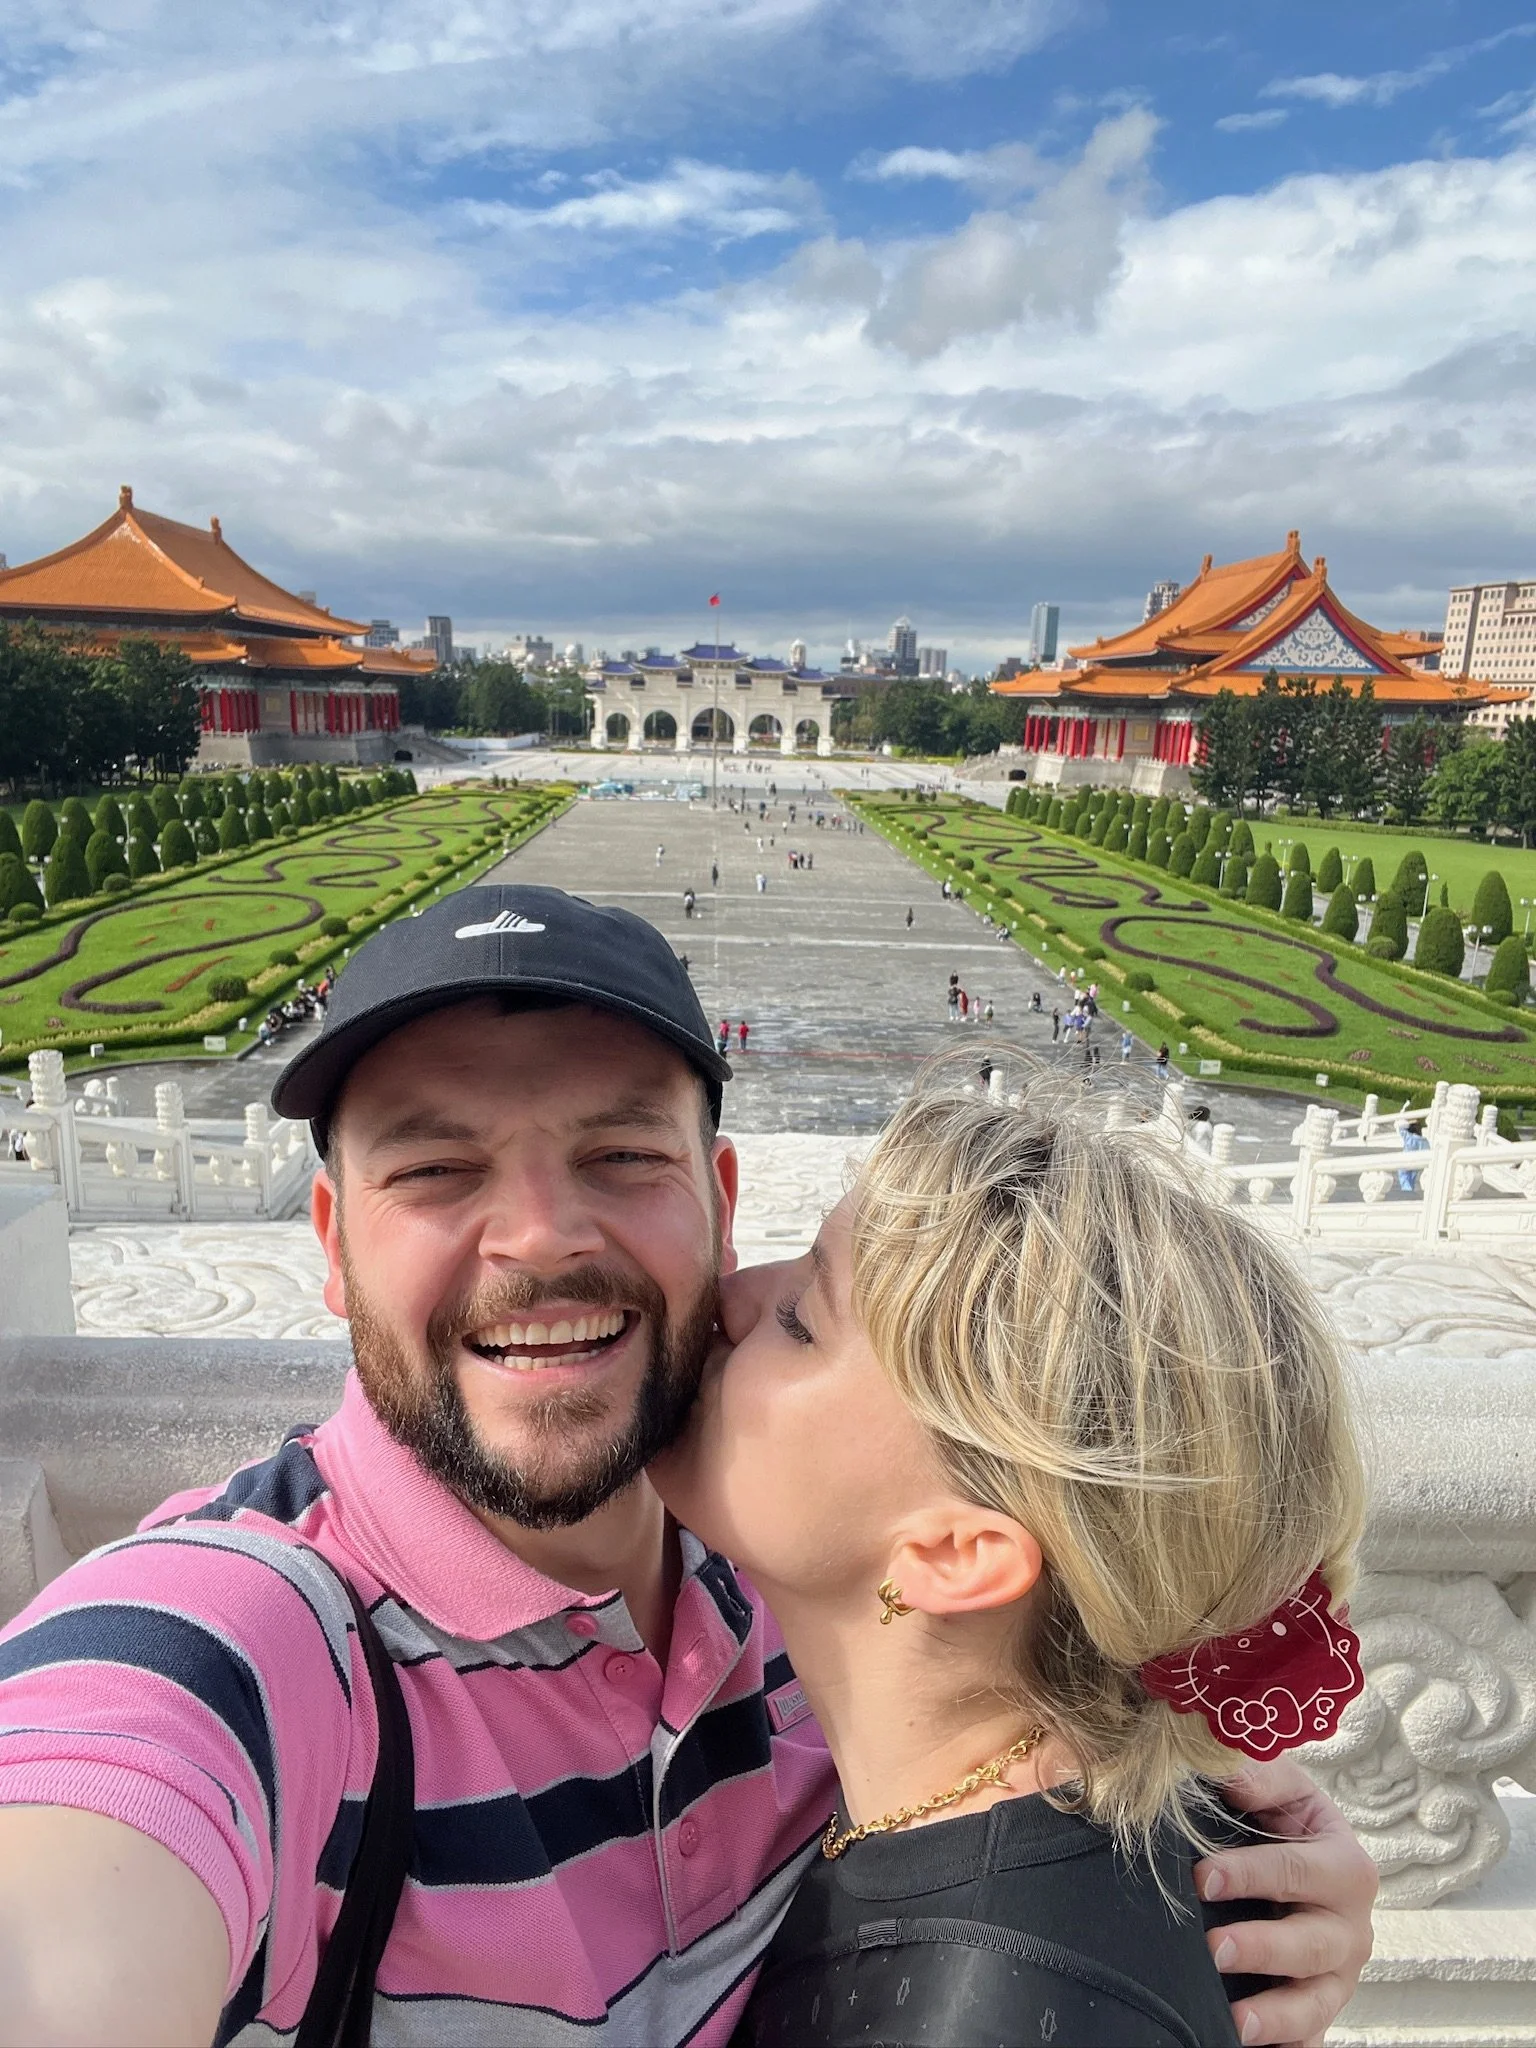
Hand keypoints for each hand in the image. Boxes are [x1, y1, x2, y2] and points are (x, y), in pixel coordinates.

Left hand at [1195, 1760, 1376, 2046]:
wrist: (1304, 1865)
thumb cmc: (1287, 1823)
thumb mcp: (1282, 1791)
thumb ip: (1259, 1776)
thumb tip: (1228, 1768)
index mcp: (1345, 1865)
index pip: (1295, 1870)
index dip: (1249, 1873)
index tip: (1203, 1878)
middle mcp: (1350, 1926)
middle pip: (1310, 1944)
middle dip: (1264, 1947)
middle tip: (1216, 1948)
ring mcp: (1338, 1976)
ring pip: (1315, 2002)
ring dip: (1278, 2014)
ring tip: (1239, 2021)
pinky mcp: (1319, 2009)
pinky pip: (1309, 2036)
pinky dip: (1288, 2043)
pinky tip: (1250, 2044)